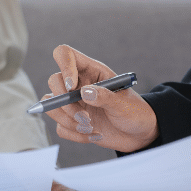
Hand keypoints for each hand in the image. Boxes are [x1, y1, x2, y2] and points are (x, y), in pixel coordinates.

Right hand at [44, 45, 158, 152]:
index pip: (65, 55)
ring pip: (51, 106)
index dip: (64, 66)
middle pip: (54, 82)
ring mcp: (74, 103)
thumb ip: (105, 97)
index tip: (72, 87)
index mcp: (91, 71)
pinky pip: (60, 127)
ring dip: (68, 121)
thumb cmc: (134, 112)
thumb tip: (84, 92)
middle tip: (85, 117)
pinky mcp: (72, 121)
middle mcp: (79, 85)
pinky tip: (94, 136)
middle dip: (65, 103)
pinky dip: (75, 135)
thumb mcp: (124, 104)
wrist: (139, 134)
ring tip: (90, 128)